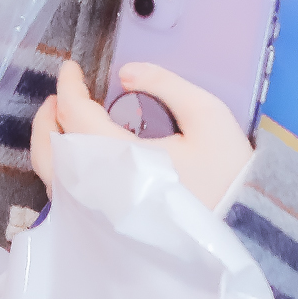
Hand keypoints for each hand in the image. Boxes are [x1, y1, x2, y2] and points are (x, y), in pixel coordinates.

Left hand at [30, 59, 253, 211]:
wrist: (247, 227)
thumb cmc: (228, 170)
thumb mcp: (207, 114)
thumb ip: (164, 85)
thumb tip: (124, 73)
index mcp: (122, 161)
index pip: (77, 118)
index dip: (69, 88)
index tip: (71, 67)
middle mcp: (100, 193)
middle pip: (51, 153)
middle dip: (49, 117)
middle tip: (62, 93)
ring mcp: (100, 217)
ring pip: (53, 179)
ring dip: (51, 143)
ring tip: (64, 119)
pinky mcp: (108, 231)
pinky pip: (68, 197)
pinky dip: (62, 168)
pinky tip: (79, 152)